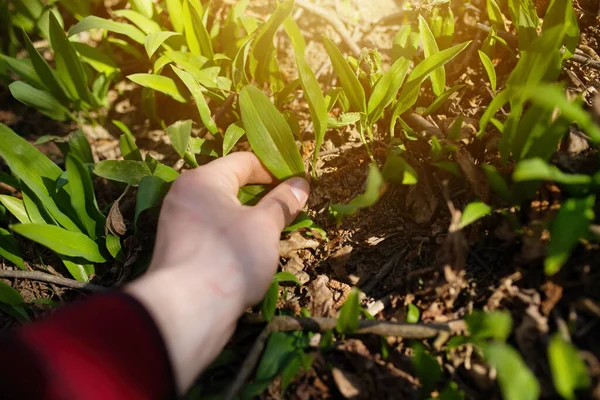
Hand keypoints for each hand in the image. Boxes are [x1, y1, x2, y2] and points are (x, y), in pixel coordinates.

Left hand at [126, 153, 309, 392]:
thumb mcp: (264, 226)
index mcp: (202, 180)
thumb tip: (301, 183)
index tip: (297, 184)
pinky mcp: (179, 251)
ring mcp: (178, 225)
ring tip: (276, 232)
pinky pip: (212, 234)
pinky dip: (233, 237)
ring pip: (222, 213)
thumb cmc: (229, 258)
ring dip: (249, 219)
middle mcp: (185, 196)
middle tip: (290, 208)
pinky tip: (252, 253)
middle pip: (231, 186)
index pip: (243, 161)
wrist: (186, 311)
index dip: (274, 170)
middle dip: (262, 197)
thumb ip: (283, 202)